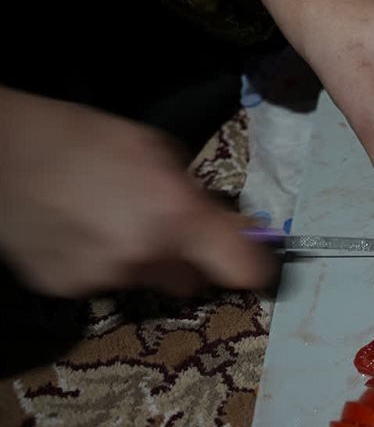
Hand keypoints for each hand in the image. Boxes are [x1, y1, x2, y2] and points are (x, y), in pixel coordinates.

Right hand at [0, 86, 273, 297]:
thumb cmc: (82, 137)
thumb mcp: (155, 150)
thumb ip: (196, 194)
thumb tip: (226, 223)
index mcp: (176, 216)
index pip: (243, 270)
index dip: (252, 267)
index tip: (252, 261)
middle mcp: (145, 256)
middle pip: (193, 282)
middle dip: (189, 260)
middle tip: (168, 230)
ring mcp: (103, 279)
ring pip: (146, 282)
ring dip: (141, 260)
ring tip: (109, 221)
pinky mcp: (67, 289)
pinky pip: (103, 284)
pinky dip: (99, 263)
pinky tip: (77, 231)